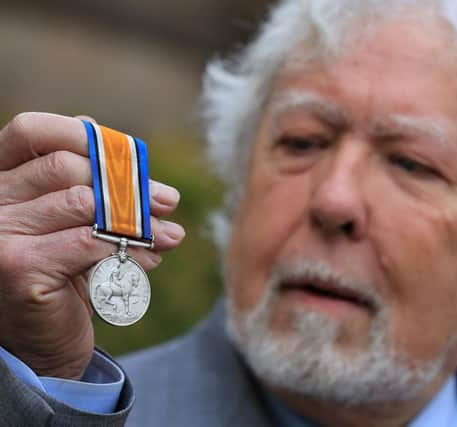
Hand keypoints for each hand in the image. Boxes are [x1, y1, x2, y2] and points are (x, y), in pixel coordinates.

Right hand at [0, 113, 184, 378]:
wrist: (42, 342)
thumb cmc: (63, 275)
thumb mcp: (77, 225)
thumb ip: (98, 192)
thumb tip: (145, 174)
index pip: (32, 131)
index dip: (84, 135)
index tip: (133, 157)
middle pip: (65, 166)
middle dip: (129, 183)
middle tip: (167, 201)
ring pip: (83, 202)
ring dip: (138, 219)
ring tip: (169, 234)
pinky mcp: (17, 267)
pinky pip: (89, 241)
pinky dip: (129, 248)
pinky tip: (151, 260)